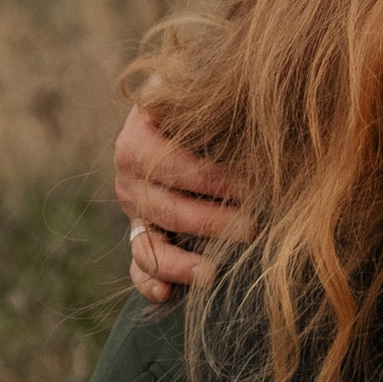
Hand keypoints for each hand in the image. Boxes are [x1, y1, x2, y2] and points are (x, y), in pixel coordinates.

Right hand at [115, 96, 249, 302]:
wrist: (178, 110)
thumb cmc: (198, 98)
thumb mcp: (196, 85)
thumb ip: (208, 88)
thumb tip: (248, 92)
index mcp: (138, 137)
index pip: (174, 164)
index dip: (212, 178)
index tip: (252, 186)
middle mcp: (129, 176)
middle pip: (166, 208)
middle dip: (210, 222)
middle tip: (253, 229)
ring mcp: (134, 209)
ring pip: (147, 245)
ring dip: (178, 263)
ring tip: (213, 275)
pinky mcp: (141, 232)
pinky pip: (138, 265)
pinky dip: (148, 283)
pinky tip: (167, 296)